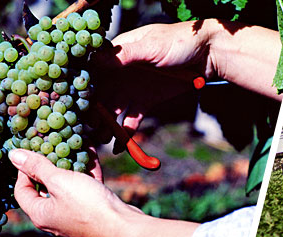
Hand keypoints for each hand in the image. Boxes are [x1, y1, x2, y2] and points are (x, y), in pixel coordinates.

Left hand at [9, 149, 195, 236]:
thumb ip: (36, 166)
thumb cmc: (88, 206)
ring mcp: (73, 214)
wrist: (124, 227)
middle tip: (53, 144)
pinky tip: (91, 153)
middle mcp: (54, 217)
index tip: (33, 152)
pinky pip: (84, 187)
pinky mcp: (91, 210)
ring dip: (71, 164)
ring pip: (67, 185)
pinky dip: (86, 171)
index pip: (21, 190)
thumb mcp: (59, 181)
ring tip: (72, 144)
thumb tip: (13, 155)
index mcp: (40, 213)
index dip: (23, 169)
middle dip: (50, 163)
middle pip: (45, 187)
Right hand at [94, 19, 282, 131]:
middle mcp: (120, 73)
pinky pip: (130, 121)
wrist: (207, 56)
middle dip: (91, 114)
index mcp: (118, 55)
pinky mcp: (144, 102)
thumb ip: (125, 55)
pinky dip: (124, 134)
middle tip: (86, 130)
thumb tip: (97, 61)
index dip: (83, 89)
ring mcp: (131, 89)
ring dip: (105, 127)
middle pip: (99, 96)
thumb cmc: (178, 42)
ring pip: (112, 112)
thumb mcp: (151, 46)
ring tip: (99, 142)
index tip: (75, 105)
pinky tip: (118, 147)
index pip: (93, 72)